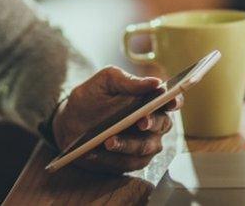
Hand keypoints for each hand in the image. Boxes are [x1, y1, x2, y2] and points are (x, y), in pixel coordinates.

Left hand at [52, 66, 182, 173]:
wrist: (69, 122)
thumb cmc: (92, 98)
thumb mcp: (105, 82)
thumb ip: (128, 81)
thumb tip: (155, 82)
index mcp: (151, 100)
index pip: (171, 101)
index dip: (175, 101)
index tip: (170, 101)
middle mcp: (153, 123)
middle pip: (163, 124)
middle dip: (152, 123)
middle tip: (140, 121)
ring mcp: (144, 144)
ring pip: (146, 147)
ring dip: (128, 144)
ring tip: (109, 141)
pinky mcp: (130, 162)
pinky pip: (127, 163)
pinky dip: (112, 158)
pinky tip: (95, 152)